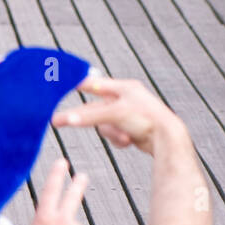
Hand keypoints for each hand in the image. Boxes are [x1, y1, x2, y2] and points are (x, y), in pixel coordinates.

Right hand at [53, 74, 179, 155]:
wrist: (168, 139)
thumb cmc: (146, 118)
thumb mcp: (114, 114)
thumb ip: (90, 116)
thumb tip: (67, 119)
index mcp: (123, 87)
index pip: (93, 83)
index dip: (76, 84)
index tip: (58, 84)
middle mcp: (125, 98)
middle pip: (96, 109)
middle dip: (91, 119)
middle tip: (57, 121)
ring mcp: (128, 115)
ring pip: (104, 125)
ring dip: (111, 133)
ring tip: (124, 138)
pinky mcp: (131, 129)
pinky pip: (114, 134)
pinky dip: (118, 140)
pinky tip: (128, 142)